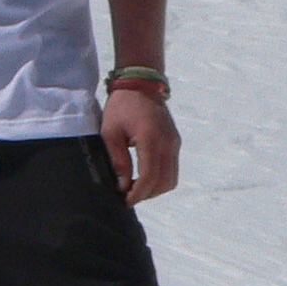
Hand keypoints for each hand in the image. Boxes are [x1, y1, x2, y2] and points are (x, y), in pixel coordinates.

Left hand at [100, 85, 178, 205]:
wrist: (141, 84)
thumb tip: (123, 185)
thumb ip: (118, 160)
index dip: (139, 193)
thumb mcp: (111, 132)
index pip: (150, 176)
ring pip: (171, 178)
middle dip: (146, 194)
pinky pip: (172, 169)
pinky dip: (160, 178)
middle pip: (164, 182)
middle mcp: (168, 143)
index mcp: (151, 139)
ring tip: (136, 188)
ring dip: (155, 189)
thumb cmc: (122, 107)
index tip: (125, 200)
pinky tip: (144, 177)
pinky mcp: (175, 142)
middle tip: (128, 196)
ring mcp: (174, 143)